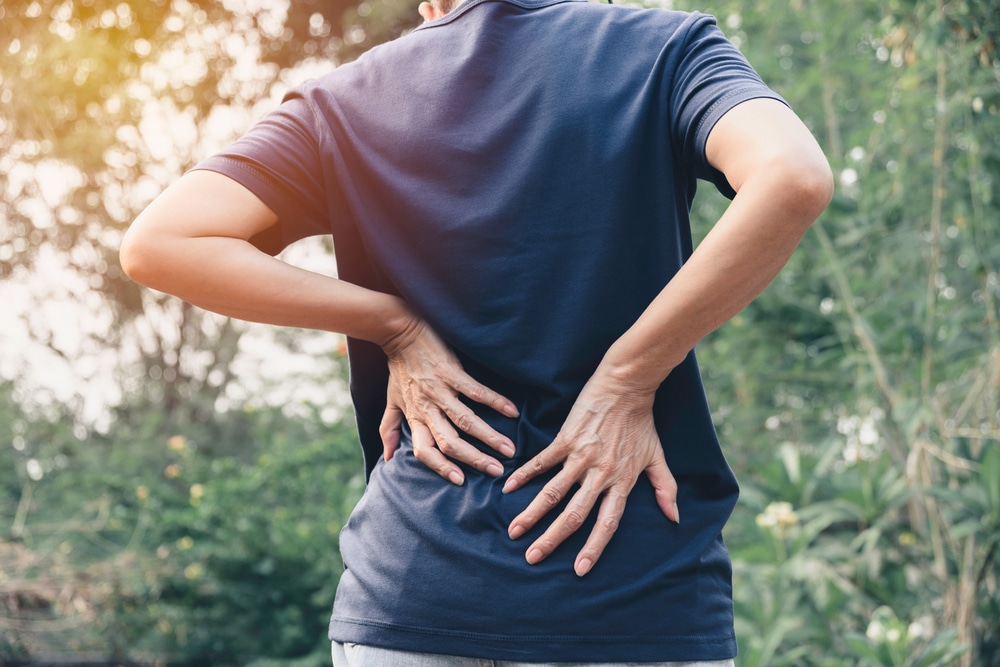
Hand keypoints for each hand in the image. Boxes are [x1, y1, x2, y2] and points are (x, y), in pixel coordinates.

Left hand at [379, 316, 518, 484]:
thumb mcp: (391, 401)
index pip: (425, 450)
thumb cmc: (398, 368)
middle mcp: (427, 408)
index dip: (441, 467)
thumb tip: (387, 459)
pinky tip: (512, 411)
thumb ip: (389, 430)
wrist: (400, 331)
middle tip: (498, 471)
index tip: (460, 481)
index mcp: (414, 417)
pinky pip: (475, 391)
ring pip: (466, 421)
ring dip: (489, 437)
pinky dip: (495, 401)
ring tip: (509, 449)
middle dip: (474, 459)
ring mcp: (440, 390)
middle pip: (450, 441)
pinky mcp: (451, 371)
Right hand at [502, 369, 678, 576]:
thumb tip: (675, 518)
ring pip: (553, 492)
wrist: (627, 385)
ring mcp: (581, 456)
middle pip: (574, 514)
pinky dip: (525, 474)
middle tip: (533, 558)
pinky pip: (543, 461)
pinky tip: (509, 487)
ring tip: (515, 531)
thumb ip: (665, 488)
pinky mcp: (566, 438)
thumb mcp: (658, 456)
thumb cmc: (642, 422)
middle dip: (552, 539)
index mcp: (622, 481)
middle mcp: (600, 473)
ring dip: (532, 513)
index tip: (579, 569)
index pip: (607, 522)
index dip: (594, 547)